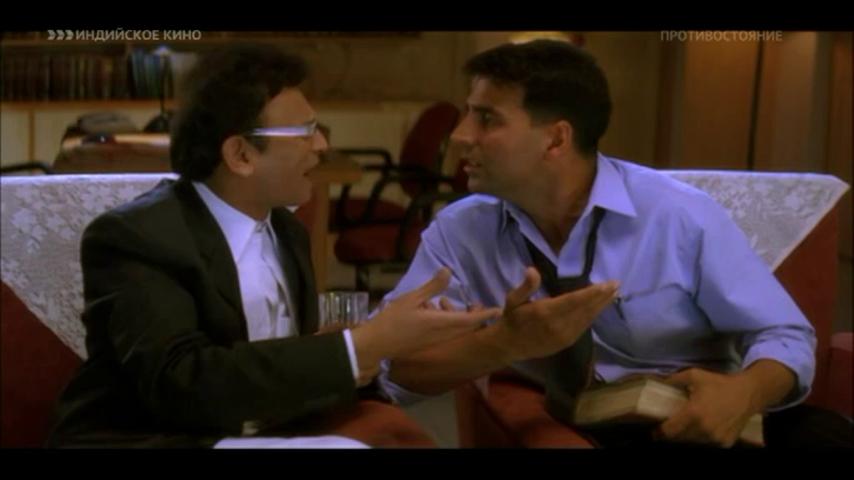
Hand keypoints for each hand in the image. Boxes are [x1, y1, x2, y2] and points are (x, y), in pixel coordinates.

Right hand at [351, 268, 501, 382]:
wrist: (377, 344)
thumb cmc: (394, 320)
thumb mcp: (412, 298)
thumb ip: (433, 286)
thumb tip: (449, 270)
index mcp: (442, 323)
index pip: (470, 319)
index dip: (485, 314)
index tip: (498, 310)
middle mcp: (443, 334)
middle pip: (465, 326)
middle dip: (474, 316)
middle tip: (479, 305)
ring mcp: (435, 341)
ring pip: (454, 329)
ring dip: (458, 318)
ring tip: (451, 304)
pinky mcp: (427, 344)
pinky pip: (444, 333)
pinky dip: (445, 322)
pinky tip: (431, 310)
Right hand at [489, 267, 618, 361]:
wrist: (510, 345)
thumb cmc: (512, 318)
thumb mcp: (513, 299)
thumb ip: (525, 286)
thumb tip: (531, 270)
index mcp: (545, 313)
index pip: (574, 301)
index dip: (592, 293)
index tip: (607, 284)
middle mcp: (558, 325)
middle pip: (585, 309)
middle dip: (602, 297)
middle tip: (616, 284)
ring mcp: (564, 336)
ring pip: (587, 318)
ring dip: (601, 306)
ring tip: (613, 293)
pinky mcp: (567, 342)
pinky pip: (584, 326)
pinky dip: (594, 315)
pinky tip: (600, 307)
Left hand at [658, 368, 761, 446]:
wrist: (748, 393)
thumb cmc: (720, 384)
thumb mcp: (694, 375)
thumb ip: (674, 380)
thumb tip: (659, 383)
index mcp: (693, 414)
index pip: (669, 431)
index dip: (659, 432)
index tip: (655, 431)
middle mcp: (703, 429)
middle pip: (680, 438)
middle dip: (673, 433)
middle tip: (672, 425)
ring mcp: (715, 439)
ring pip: (693, 442)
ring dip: (688, 436)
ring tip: (688, 425)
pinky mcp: (725, 443)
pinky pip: (708, 444)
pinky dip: (703, 438)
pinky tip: (704, 428)